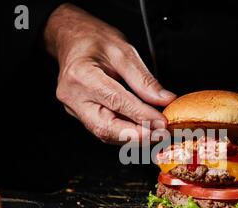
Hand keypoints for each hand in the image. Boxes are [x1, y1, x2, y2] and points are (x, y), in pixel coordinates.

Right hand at [45, 4, 175, 143]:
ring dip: (132, 137)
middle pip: (106, 127)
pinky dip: (124, 133)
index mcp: (81, 75)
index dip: (142, 116)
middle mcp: (73, 96)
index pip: (116, 102)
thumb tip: (164, 100)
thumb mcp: (123, 52)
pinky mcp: (80, 114)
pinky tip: (141, 131)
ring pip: (105, 133)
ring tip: (155, 134)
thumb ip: (144, 79)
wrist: (72, 41)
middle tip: (160, 135)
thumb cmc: (93, 41)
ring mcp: (74, 108)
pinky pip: (103, 129)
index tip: (162, 122)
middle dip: (136, 135)